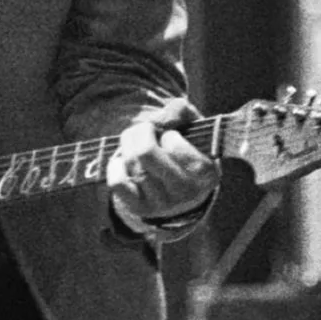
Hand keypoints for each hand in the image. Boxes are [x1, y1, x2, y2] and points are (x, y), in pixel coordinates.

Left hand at [107, 108, 219, 233]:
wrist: (183, 193)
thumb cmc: (188, 151)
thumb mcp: (194, 129)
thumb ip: (181, 111)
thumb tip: (164, 114)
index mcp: (206, 172)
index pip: (174, 145)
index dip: (167, 134)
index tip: (170, 136)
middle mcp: (184, 191)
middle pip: (145, 152)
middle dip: (140, 132)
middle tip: (145, 130)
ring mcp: (162, 203)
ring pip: (131, 164)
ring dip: (128, 146)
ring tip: (136, 144)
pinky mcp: (140, 208)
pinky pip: (117, 182)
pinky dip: (115, 166)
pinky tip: (124, 161)